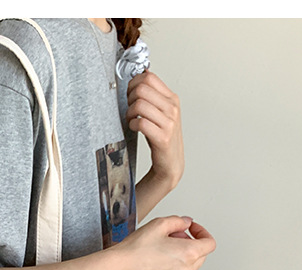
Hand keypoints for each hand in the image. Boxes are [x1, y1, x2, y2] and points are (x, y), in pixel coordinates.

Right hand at [105, 216, 215, 269]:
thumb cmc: (134, 250)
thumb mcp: (159, 224)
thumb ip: (178, 221)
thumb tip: (186, 223)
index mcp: (190, 253)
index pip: (209, 243)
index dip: (202, 232)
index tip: (191, 230)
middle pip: (200, 257)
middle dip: (190, 245)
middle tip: (172, 239)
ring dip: (185, 262)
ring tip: (166, 255)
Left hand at [126, 71, 183, 190]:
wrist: (171, 162)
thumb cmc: (162, 137)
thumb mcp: (162, 112)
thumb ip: (154, 95)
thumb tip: (143, 74)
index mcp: (171, 99)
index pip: (149, 78)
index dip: (134, 83)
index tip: (130, 93)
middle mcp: (172, 108)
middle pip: (142, 89)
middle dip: (129, 97)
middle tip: (129, 107)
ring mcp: (168, 123)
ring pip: (139, 105)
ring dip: (129, 112)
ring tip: (131, 119)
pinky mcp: (162, 137)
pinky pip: (140, 123)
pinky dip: (132, 125)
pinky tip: (134, 128)